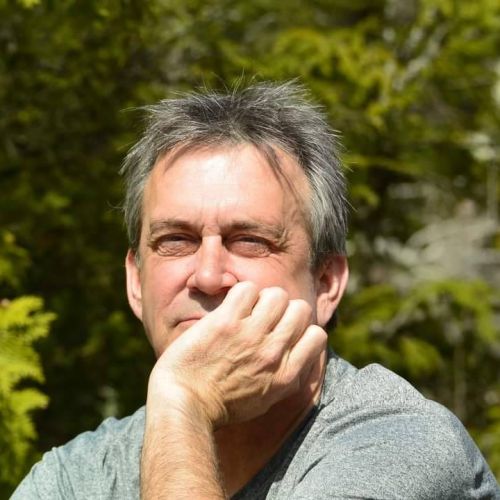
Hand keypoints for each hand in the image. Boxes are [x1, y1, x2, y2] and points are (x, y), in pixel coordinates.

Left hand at [146, 281, 326, 428]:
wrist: (184, 404)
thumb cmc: (221, 405)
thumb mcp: (266, 400)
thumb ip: (287, 376)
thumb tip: (300, 356)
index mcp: (287, 375)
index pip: (317, 335)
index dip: (302, 329)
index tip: (284, 333)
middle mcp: (274, 354)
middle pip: (300, 309)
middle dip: (284, 310)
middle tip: (264, 318)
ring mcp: (251, 336)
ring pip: (277, 295)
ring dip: (262, 298)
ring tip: (247, 310)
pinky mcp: (226, 322)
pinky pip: (247, 289)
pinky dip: (240, 294)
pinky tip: (231, 307)